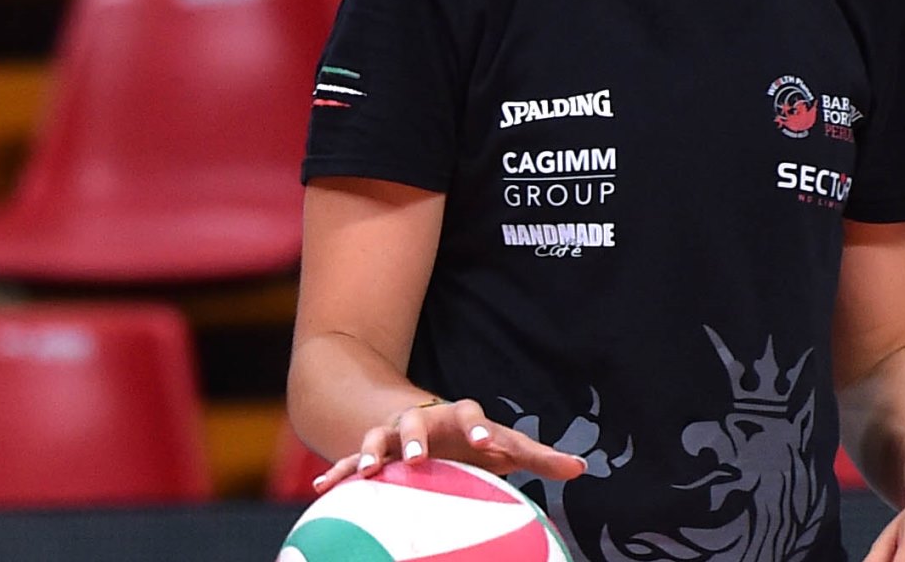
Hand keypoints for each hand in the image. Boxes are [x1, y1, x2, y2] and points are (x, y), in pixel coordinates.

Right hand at [312, 398, 587, 493]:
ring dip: (371, 451)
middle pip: (418, 420)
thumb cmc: (472, 441)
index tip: (488, 443)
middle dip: (416, 435)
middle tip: (416, 455)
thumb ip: (539, 457)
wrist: (424, 425)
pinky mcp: (371, 453)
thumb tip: (583, 468)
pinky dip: (338, 473)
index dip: (481, 427)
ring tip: (366, 471)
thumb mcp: (504, 447)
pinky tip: (321, 490)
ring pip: (379, 437)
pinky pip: (349, 461)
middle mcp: (425, 420)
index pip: (472, 414)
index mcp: (459, 417)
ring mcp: (393, 434)